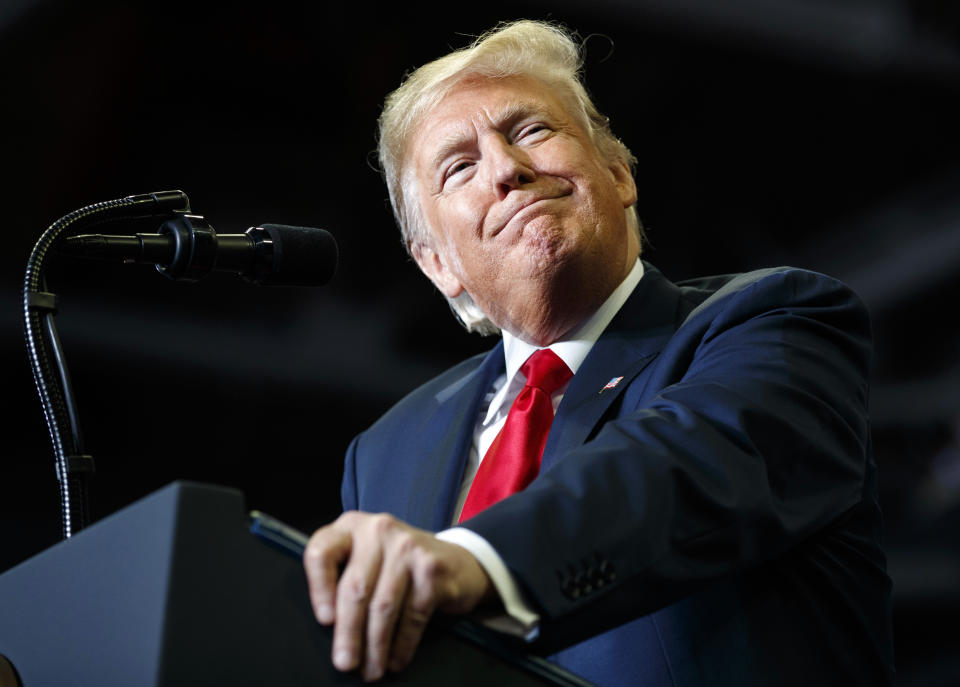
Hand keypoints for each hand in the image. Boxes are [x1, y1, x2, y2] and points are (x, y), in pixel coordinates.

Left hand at [303, 511, 493, 680]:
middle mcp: (378, 530)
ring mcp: (407, 547)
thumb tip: (331, 628)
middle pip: (355, 588)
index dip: (319, 589)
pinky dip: (403, 644)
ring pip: (383, 606)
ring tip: (372, 668)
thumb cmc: (400, 566)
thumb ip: (344, 577)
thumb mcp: (367, 558)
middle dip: (349, 633)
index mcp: (351, 526)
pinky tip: (396, 659)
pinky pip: (412, 615)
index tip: (324, 620)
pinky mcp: (431, 568)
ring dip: (376, 646)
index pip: (321, 552)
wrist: (457, 561)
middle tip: (345, 662)